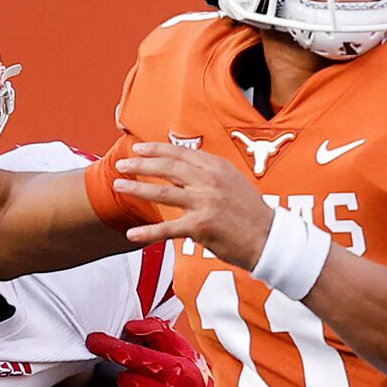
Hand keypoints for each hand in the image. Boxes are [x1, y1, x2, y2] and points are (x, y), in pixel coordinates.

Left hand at [84, 316, 215, 386]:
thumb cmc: (192, 382)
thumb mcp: (184, 352)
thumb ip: (159, 332)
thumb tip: (131, 327)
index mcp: (178, 371)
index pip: (138, 357)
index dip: (112, 347)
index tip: (94, 341)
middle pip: (127, 381)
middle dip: (126, 377)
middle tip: (137, 380)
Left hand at [113, 145, 273, 266]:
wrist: (268, 238)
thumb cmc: (249, 213)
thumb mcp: (232, 182)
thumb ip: (208, 174)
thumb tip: (183, 169)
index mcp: (216, 167)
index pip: (180, 153)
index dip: (156, 149)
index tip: (138, 148)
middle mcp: (209, 181)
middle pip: (167, 168)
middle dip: (140, 164)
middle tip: (121, 163)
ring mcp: (204, 203)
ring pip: (162, 192)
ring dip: (137, 188)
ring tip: (118, 185)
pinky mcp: (200, 227)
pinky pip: (167, 229)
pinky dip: (147, 232)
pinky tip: (131, 234)